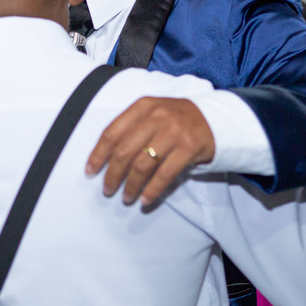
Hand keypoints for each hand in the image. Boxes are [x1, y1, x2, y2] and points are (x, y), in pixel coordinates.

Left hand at [86, 97, 214, 207]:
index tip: (90, 171)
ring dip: (131, 185)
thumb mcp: (152, 113)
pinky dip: (152, 190)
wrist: (215, 119)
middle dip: (112, 174)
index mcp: (142, 106)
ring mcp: (174, 131)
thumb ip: (131, 127)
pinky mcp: (190, 146)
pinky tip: (145, 199)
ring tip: (126, 197)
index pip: (112, 132)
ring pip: (143, 164)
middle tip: (108, 190)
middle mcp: (157, 116)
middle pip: (125, 151)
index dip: (98, 154)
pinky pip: (165, 174)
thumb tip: (104, 157)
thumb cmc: (177, 119)